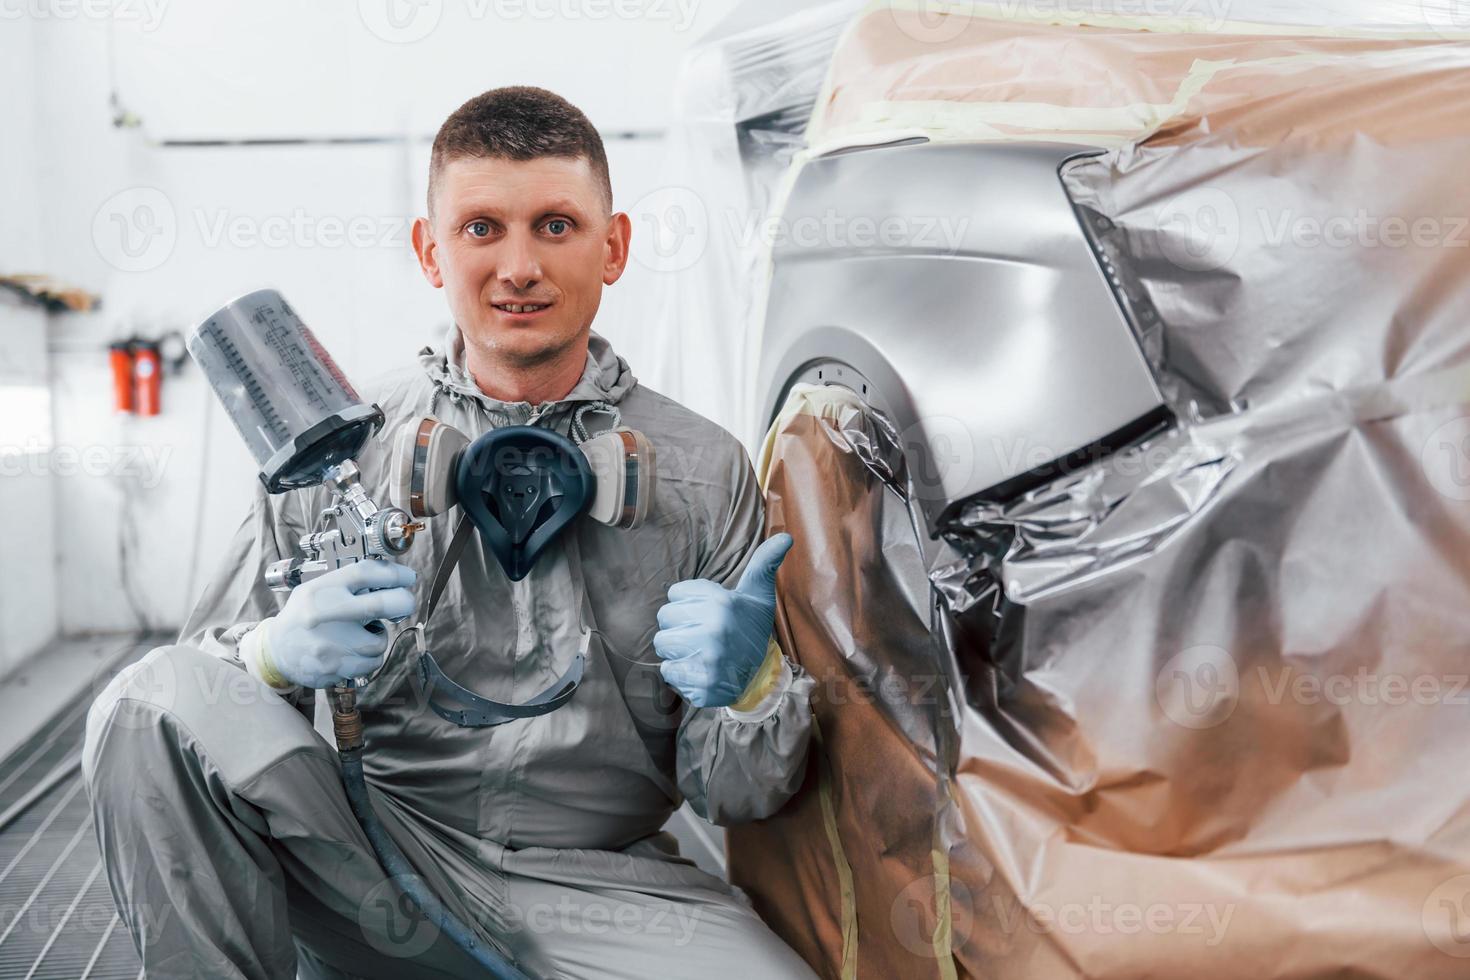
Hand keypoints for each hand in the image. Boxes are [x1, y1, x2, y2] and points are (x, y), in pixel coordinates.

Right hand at [256, 560, 416, 688]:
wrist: (276, 652)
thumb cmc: (304, 617)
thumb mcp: (316, 589)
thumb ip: (347, 583)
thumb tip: (390, 577)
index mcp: (321, 591)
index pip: (366, 573)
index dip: (395, 574)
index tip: (408, 578)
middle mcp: (326, 615)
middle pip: (382, 604)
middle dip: (403, 602)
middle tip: (404, 602)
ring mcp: (330, 644)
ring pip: (380, 641)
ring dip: (377, 637)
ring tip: (360, 634)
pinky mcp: (334, 668)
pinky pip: (371, 662)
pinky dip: (368, 657)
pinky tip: (352, 651)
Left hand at [653, 533, 792, 707]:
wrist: (762, 676)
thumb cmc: (752, 627)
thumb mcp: (758, 594)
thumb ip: (764, 563)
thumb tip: (786, 536)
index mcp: (722, 603)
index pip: (675, 593)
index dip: (688, 603)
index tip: (707, 612)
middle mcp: (714, 629)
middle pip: (664, 618)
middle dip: (679, 624)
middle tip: (701, 632)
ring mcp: (707, 659)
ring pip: (662, 644)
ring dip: (676, 648)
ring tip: (698, 649)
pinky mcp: (699, 685)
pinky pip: (668, 671)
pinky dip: (679, 672)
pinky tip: (699, 668)